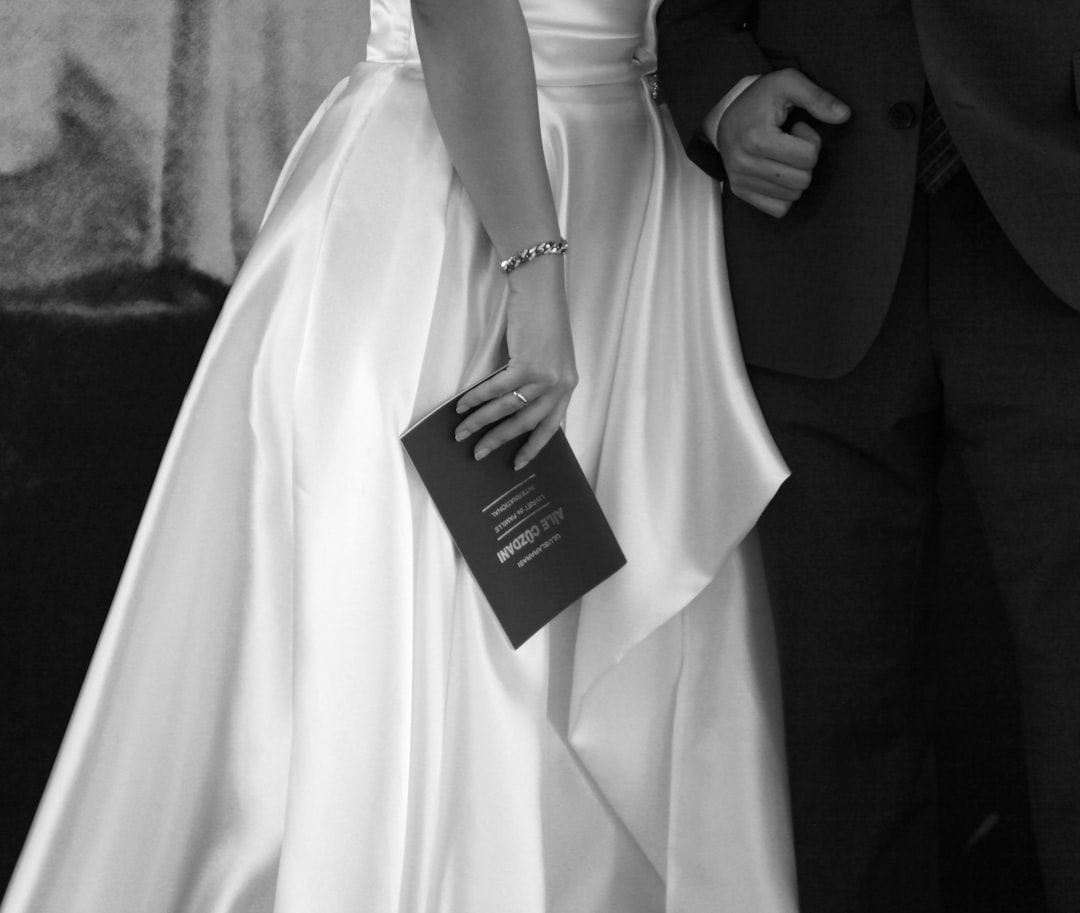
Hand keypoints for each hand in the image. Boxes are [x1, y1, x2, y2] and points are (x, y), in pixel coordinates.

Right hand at [453, 255, 577, 470]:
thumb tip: (511, 409)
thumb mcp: (551, 357)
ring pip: (508, 409)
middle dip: (498, 440)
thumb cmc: (544, 319)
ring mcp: (546, 376)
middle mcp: (560, 385)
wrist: (541, 289)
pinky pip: (496, 389)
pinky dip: (477, 399)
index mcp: (567, 386)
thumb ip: (539, 383)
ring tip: (462, 432)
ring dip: (481, 422)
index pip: (551, 426)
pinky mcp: (527, 364)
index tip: (517, 464)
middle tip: (478, 454)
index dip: (533, 447)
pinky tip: (462, 406)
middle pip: (525, 423)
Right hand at [717, 68, 850, 217]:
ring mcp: (740, 180)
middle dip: (806, 162)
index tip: (798, 127)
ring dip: (796, 177)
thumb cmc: (760, 98)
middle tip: (792, 143)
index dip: (811, 140)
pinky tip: (779, 173)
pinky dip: (785, 194)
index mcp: (757, 139)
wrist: (724, 115)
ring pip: (792, 196)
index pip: (808, 157)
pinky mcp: (740, 192)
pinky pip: (778, 209)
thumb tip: (845, 115)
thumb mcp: (788, 83)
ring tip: (782, 155)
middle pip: (802, 180)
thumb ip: (817, 98)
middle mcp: (744, 164)